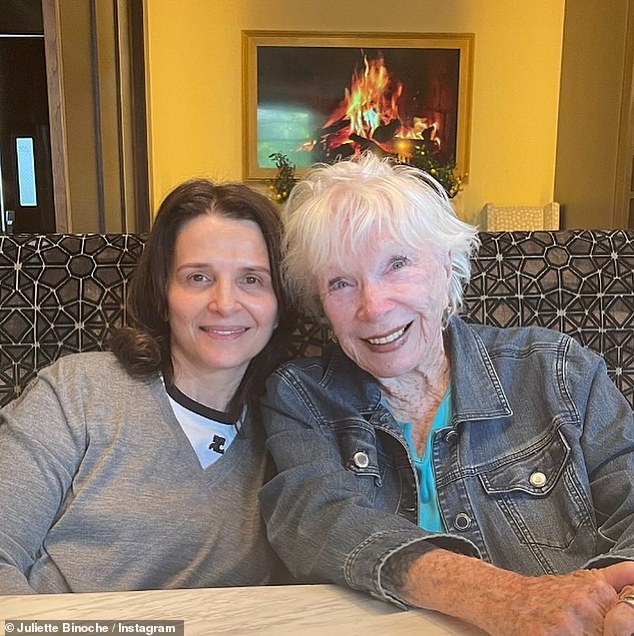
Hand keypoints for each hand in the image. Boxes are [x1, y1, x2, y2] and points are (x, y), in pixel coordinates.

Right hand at [400, 550, 633, 635]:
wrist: (502, 597)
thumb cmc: (542, 593)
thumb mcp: (582, 579)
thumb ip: (616, 577)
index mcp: (596, 592)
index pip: (627, 617)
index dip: (624, 623)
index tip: (618, 624)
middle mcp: (583, 606)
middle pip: (614, 631)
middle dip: (603, 631)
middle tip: (585, 627)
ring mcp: (566, 625)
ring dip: (582, 635)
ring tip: (569, 630)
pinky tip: (556, 634)